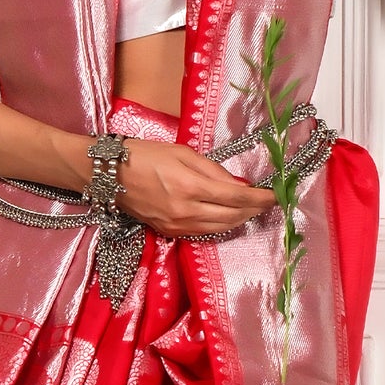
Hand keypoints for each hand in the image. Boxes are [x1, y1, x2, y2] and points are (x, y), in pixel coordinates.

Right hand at [117, 137, 276, 237]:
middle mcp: (185, 211)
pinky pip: (204, 232)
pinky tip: (227, 216)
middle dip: (253, 210)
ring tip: (252, 209)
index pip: (236, 197)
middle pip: (232, 217)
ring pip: (220, 228)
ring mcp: (177, 225)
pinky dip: (221, 225)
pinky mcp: (169, 232)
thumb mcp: (182, 152)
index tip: (275, 195)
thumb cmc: (145, 155)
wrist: (109, 175)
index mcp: (190, 186)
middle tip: (267, 202)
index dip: (259, 198)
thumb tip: (238, 184)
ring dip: (239, 219)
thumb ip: (213, 170)